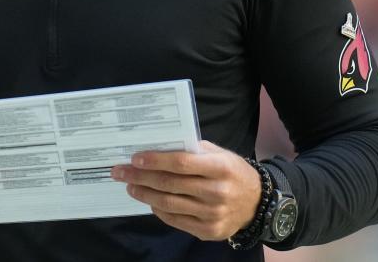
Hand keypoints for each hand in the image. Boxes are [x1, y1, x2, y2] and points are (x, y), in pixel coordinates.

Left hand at [110, 140, 260, 241]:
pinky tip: (150, 200)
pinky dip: (159, 209)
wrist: (257, 203)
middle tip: (120, 172)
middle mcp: (217, 192)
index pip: (180, 163)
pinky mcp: (208, 232)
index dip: (155, 161)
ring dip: (145, 194)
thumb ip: (192, 150)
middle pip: (170, 184)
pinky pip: (175, 220)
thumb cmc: (232, 172)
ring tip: (131, 186)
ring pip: (169, 204)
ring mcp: (212, 215)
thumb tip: (159, 145)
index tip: (135, 158)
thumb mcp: (219, 154)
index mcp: (220, 168)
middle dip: (140, 177)